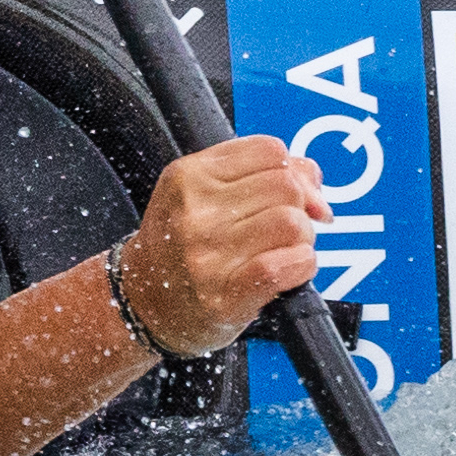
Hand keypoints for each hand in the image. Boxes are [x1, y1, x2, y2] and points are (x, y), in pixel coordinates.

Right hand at [119, 137, 325, 356]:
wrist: (142, 303)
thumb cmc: (178, 246)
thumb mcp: (199, 193)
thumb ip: (256, 172)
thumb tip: (313, 174)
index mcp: (189, 175)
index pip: (270, 152)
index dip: (296, 172)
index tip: (297, 194)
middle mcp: (194, 211)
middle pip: (286, 186)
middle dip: (300, 207)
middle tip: (287, 228)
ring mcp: (207, 255)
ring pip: (291, 222)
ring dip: (302, 238)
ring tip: (285, 249)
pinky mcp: (224, 295)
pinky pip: (284, 265)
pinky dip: (302, 264)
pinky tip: (292, 269)